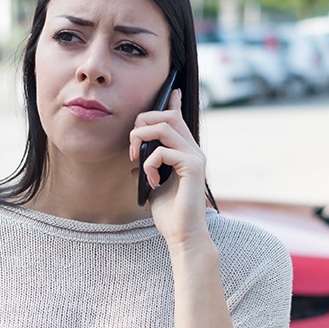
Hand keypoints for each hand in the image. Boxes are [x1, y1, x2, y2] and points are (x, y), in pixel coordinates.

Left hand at [129, 89, 209, 245]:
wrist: (183, 236)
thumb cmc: (170, 215)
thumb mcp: (153, 186)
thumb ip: (147, 169)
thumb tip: (135, 160)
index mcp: (186, 153)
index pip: (180, 119)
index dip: (173, 102)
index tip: (171, 91)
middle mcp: (193, 151)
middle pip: (169, 115)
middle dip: (144, 121)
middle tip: (132, 146)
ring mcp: (195, 157)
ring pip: (165, 126)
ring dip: (142, 138)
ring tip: (136, 159)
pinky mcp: (193, 167)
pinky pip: (163, 151)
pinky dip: (150, 163)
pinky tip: (151, 181)